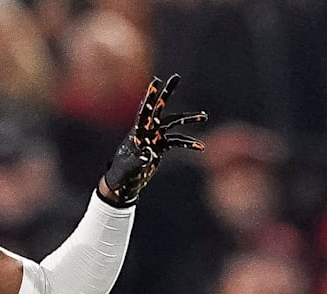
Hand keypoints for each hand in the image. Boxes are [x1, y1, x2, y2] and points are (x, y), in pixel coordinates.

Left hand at [99, 74, 207, 206]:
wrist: (125, 184)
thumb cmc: (123, 174)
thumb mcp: (130, 167)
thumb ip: (139, 159)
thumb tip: (149, 153)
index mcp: (137, 132)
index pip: (144, 111)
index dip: (150, 97)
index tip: (155, 81)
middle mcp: (147, 131)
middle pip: (159, 108)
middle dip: (167, 93)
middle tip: (176, 77)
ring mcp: (155, 138)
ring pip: (173, 123)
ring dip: (188, 119)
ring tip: (204, 117)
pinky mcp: (161, 147)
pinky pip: (177, 141)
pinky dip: (188, 143)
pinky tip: (200, 147)